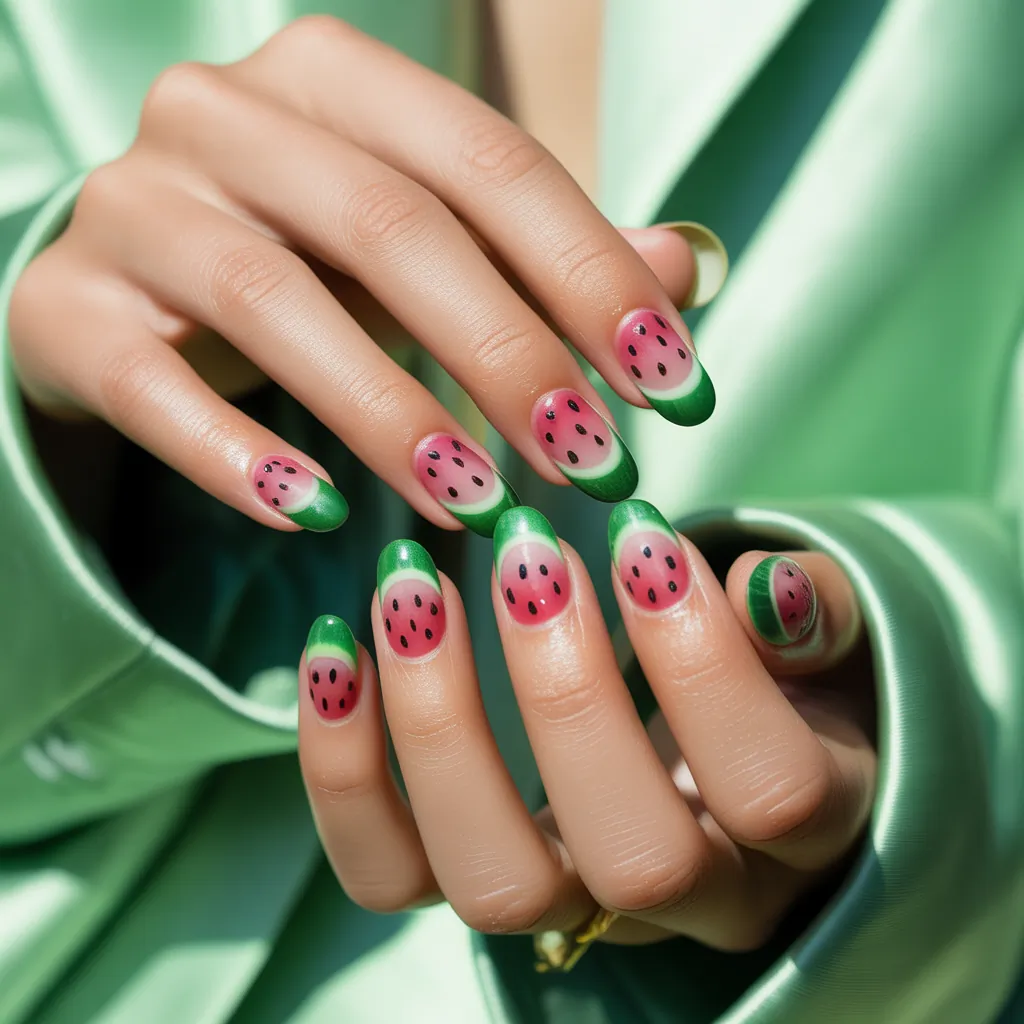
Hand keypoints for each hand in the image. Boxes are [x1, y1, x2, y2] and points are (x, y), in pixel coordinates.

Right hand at [9, 16, 718, 535]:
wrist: (130, 286)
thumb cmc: (307, 263)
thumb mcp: (432, 246)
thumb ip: (549, 254)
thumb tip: (686, 268)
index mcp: (332, 78)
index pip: (491, 163)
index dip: (594, 273)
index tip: (674, 384)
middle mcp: (221, 116)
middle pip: (392, 226)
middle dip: (508, 352)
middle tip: (587, 459)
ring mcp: (130, 208)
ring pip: (275, 304)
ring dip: (391, 414)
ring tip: (479, 502)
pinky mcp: (63, 310)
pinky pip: (153, 387)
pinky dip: (241, 457)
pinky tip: (321, 517)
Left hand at [297, 501, 874, 949]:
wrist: (716, 752)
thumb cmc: (776, 683)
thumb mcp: (820, 641)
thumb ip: (813, 614)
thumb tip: (762, 588)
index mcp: (797, 838)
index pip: (774, 793)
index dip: (706, 663)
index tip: (641, 532)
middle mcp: (688, 899)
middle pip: (634, 861)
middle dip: (567, 690)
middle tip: (526, 551)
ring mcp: (570, 906)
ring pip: (494, 886)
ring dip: (439, 724)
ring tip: (415, 585)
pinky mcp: (471, 879)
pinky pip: (388, 874)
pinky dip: (344, 773)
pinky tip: (339, 648)